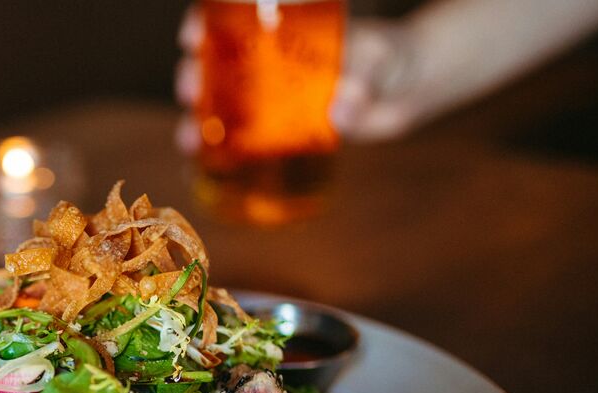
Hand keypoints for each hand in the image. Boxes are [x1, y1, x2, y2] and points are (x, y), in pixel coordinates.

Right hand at [175, 7, 424, 149]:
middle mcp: (272, 61)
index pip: (237, 20)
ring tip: (190, 139)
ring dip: (200, 120)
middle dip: (193, 75)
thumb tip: (344, 108)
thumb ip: (367, 77)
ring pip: (224, 105)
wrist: (408, 91)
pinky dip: (223, 153)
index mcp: (288, 29)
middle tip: (188, 90)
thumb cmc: (394, 58)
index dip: (206, 26)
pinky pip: (247, 140)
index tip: (191, 37)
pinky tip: (205, 167)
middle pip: (218, 64)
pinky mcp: (284, 131)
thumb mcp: (383, 59)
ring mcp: (275, 97)